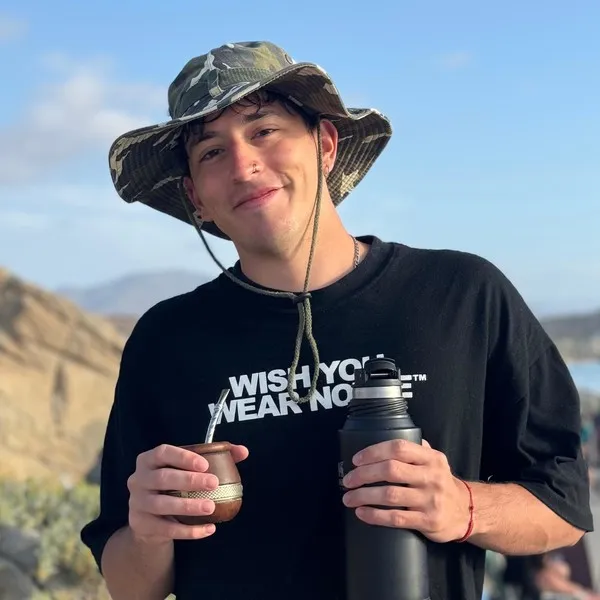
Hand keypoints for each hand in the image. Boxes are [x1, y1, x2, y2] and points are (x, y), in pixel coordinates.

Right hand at [127, 443, 248, 544]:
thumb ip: (216, 456)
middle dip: (190, 480)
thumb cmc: (173, 485)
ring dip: (189, 506)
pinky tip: (209, 529)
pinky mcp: (141, 525)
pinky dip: (189, 531)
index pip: (163, 452)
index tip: (205, 464)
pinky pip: (166, 529)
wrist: (151, 520)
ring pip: (163, 504)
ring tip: (211, 507)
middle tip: (214, 483)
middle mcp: (138, 479)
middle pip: (163, 478)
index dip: (183, 457)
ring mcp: (137, 503)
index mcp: (148, 460)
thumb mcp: (187, 468)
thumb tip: (243, 451)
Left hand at [341, 439, 469, 542]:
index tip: (356, 460)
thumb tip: (387, 440)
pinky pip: (396, 518)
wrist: (467, 512)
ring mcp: (430, 500)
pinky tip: (362, 513)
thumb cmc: (442, 483)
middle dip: (364, 474)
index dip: (374, 452)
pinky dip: (375, 515)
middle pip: (390, 470)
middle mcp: (431, 476)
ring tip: (349, 498)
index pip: (398, 447)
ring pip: (390, 495)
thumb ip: (415, 449)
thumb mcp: (435, 461)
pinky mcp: (428, 521)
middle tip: (348, 480)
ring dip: (364, 496)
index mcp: (431, 458)